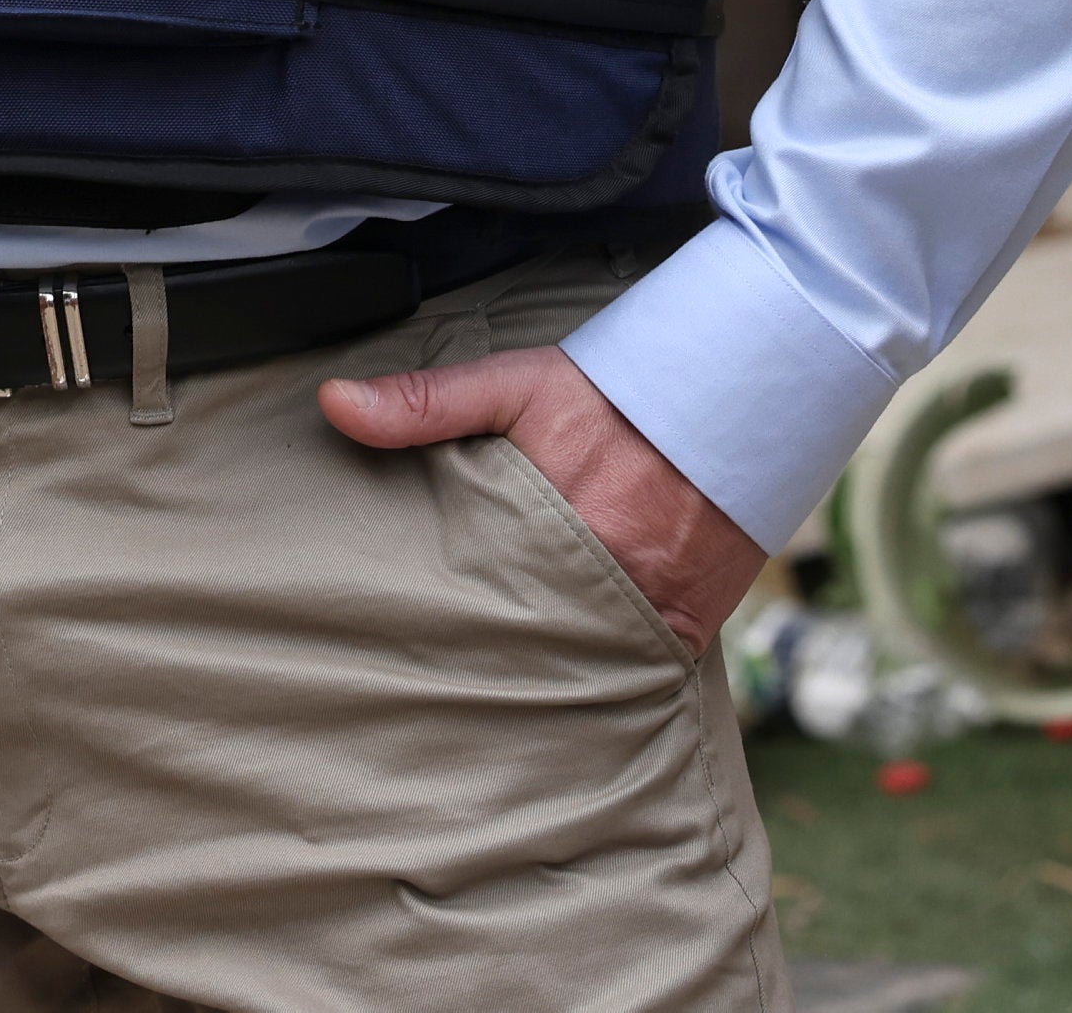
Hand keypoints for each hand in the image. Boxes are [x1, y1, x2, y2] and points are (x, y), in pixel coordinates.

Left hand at [322, 342, 762, 651]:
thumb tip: (333, 405)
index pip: (472, 593)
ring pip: (574, 661)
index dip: (434, 613)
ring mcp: (648, 614)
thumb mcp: (515, 385)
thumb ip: (424, 402)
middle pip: (520, 641)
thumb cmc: (615, 396)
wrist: (738, 405)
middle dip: (480, 654)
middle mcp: (602, 582)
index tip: (392, 624)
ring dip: (537, 667)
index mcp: (549, 529)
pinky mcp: (688, 629)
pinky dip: (601, 671)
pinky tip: (560, 683)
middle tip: (427, 670)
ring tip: (486, 687)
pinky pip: (633, 667)